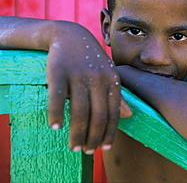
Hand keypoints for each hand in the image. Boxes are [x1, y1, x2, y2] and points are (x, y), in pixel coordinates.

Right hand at [45, 22, 131, 153]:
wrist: (70, 35)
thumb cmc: (92, 60)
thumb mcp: (109, 75)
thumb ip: (119, 96)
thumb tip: (130, 116)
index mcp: (112, 81)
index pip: (113, 113)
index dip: (110, 133)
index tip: (104, 148)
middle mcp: (97, 79)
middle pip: (97, 116)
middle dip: (93, 138)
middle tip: (87, 151)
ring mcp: (78, 75)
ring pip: (79, 111)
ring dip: (76, 133)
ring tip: (74, 147)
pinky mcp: (58, 72)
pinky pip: (57, 98)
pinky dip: (55, 114)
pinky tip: (56, 127)